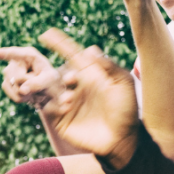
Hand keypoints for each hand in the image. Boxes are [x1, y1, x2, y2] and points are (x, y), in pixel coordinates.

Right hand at [0, 46, 61, 107]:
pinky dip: (22, 98)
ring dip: (26, 93)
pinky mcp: (6, 84)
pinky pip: (13, 95)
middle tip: (39, 85)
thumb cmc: (51, 80)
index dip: (4, 54)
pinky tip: (28, 94)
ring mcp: (9, 72)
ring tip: (34, 89)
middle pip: (17, 78)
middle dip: (28, 86)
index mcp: (29, 54)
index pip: (15, 54)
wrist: (47, 91)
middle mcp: (16, 61)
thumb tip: (21, 90)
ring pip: (14, 88)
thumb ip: (38, 83)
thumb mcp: (50, 80)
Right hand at [37, 28, 138, 166]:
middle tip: (57, 79)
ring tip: (64, 98)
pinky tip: (65, 107)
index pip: (71, 55)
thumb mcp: (123, 84)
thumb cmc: (126, 110)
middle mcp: (75, 85)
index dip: (59, 44)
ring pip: (48, 89)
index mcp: (89, 73)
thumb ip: (109, 67)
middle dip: (50, 73)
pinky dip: (52, 104)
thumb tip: (91, 49)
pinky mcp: (60, 118)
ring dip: (49, 89)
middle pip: (55, 72)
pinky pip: (48, 107)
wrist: (122, 139)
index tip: (46, 34)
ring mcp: (66, 101)